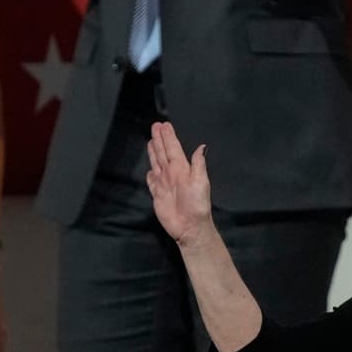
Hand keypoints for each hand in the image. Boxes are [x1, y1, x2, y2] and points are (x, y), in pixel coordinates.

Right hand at [146, 121, 212, 247]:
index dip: (169, 137)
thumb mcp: (201, 182)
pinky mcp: (157, 195)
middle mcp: (172, 174)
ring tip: (151, 140)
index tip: (164, 125)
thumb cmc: (197, 205)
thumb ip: (198, 164)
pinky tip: (150, 169)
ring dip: (154, 152)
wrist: (190, 226)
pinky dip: (150, 175)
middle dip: (159, 139)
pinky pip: (152, 182)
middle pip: (163, 153)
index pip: (173, 149)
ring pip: (157, 163)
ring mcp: (164, 184)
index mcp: (182, 169)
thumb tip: (202, 146)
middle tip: (155, 126)